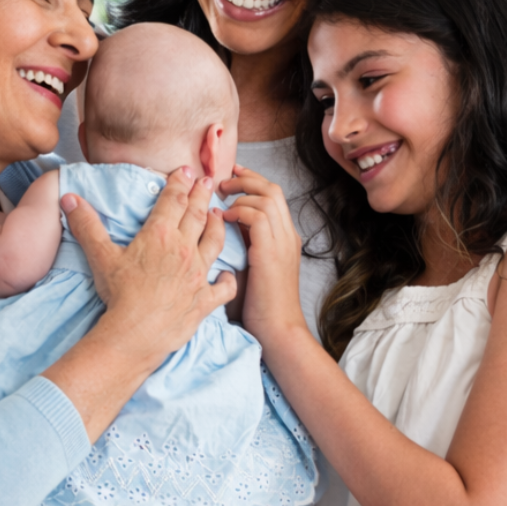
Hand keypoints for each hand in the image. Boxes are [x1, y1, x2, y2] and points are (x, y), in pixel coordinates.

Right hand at [62, 166, 236, 375]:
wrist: (136, 334)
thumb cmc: (119, 296)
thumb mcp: (100, 256)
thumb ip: (86, 224)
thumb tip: (69, 198)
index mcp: (159, 236)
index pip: (174, 200)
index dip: (180, 183)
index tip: (187, 171)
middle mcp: (184, 250)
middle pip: (198, 215)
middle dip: (202, 195)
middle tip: (207, 182)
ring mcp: (198, 275)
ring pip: (215, 242)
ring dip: (217, 226)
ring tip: (218, 214)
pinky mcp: (205, 299)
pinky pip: (224, 287)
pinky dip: (227, 279)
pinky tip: (226, 274)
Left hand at [221, 166, 305, 342]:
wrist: (277, 331)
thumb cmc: (260, 307)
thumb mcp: (251, 268)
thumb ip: (242, 245)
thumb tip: (220, 226)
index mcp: (284, 238)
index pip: (272, 196)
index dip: (252, 181)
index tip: (232, 174)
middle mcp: (287, 235)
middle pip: (272, 189)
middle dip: (246, 178)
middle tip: (223, 180)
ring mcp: (282, 242)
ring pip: (266, 196)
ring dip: (240, 192)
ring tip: (221, 196)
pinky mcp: (272, 252)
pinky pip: (257, 215)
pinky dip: (239, 210)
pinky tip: (224, 218)